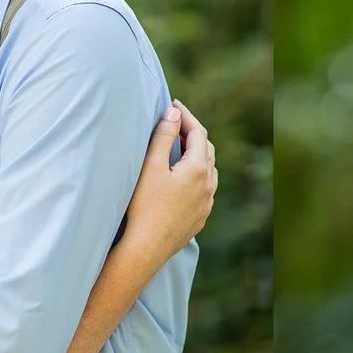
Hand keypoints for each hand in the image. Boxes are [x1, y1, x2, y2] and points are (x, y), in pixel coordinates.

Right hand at [126, 100, 216, 253]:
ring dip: (196, 155)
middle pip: (206, 150)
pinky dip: (195, 175)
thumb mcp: (150, 166)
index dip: (186, 116)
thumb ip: (163, 136)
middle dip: (192, 134)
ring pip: (207, 170)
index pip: (198, 132)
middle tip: (174, 124)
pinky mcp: (200, 218)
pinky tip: (180, 178)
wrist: (145, 248)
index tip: (173, 104)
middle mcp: (208, 185)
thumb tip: (174, 113)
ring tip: (178, 148)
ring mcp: (206, 203)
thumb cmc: (143, 206)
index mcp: (198, 169)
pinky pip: (204, 189)